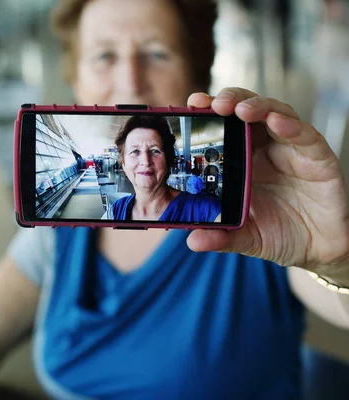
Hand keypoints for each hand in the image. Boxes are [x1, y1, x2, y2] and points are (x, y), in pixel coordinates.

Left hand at [186, 88, 348, 281]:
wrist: (318, 249)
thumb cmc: (279, 234)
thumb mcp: (244, 237)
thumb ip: (220, 237)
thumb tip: (192, 241)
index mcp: (242, 160)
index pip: (224, 126)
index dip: (208, 113)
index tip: (191, 106)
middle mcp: (265, 148)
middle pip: (246, 110)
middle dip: (229, 100)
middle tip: (213, 104)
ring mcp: (291, 149)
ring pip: (275, 112)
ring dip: (257, 105)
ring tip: (240, 109)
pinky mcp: (317, 156)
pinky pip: (304, 135)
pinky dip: (289, 125)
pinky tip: (276, 121)